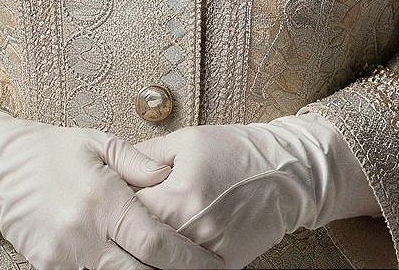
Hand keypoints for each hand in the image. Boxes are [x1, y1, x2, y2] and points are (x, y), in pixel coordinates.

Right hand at [0, 110, 221, 269]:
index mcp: (102, 200)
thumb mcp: (97, 143)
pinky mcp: (48, 268)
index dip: (190, 261)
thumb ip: (139, 163)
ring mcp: (63, 256)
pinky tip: (134, 266)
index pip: (156, 243)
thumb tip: (173, 179)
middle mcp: (83, 234)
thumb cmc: (49, 151)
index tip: (216, 265)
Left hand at [134, 114, 379, 267]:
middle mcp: (192, 231)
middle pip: (140, 242)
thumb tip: (113, 168)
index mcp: (178, 197)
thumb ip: (144, 156)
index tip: (111, 197)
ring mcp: (209, 253)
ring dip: (147, 250)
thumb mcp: (187, 141)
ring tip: (142, 234)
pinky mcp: (224, 266)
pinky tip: (166, 249)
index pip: (127, 211)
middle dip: (128, 232)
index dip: (115, 203)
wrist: (288, 172)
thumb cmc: (237, 151)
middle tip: (122, 221)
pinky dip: (174, 261)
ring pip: (159, 262)